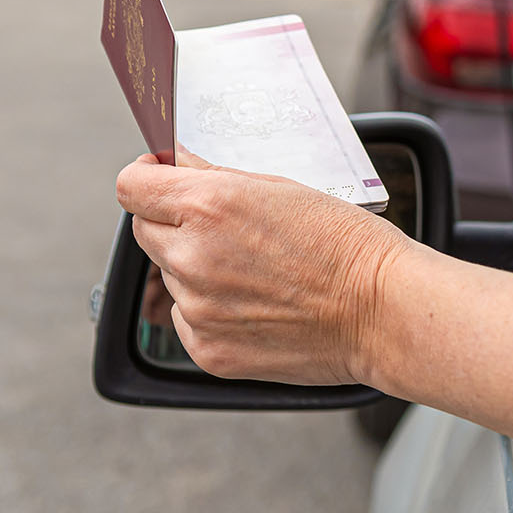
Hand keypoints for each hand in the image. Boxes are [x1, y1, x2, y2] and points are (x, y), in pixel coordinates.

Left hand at [115, 151, 414, 384]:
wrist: (381, 311)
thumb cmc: (346, 244)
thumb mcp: (282, 187)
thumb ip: (217, 176)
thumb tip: (177, 163)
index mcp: (208, 205)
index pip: (131, 185)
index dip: (145, 177)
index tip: (159, 179)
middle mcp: (192, 257)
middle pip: (143, 231)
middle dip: (171, 223)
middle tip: (220, 228)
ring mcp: (197, 309)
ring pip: (170, 277)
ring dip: (196, 269)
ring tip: (255, 271)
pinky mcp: (208, 350)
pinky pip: (186, 320)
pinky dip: (210, 311)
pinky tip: (255, 304)